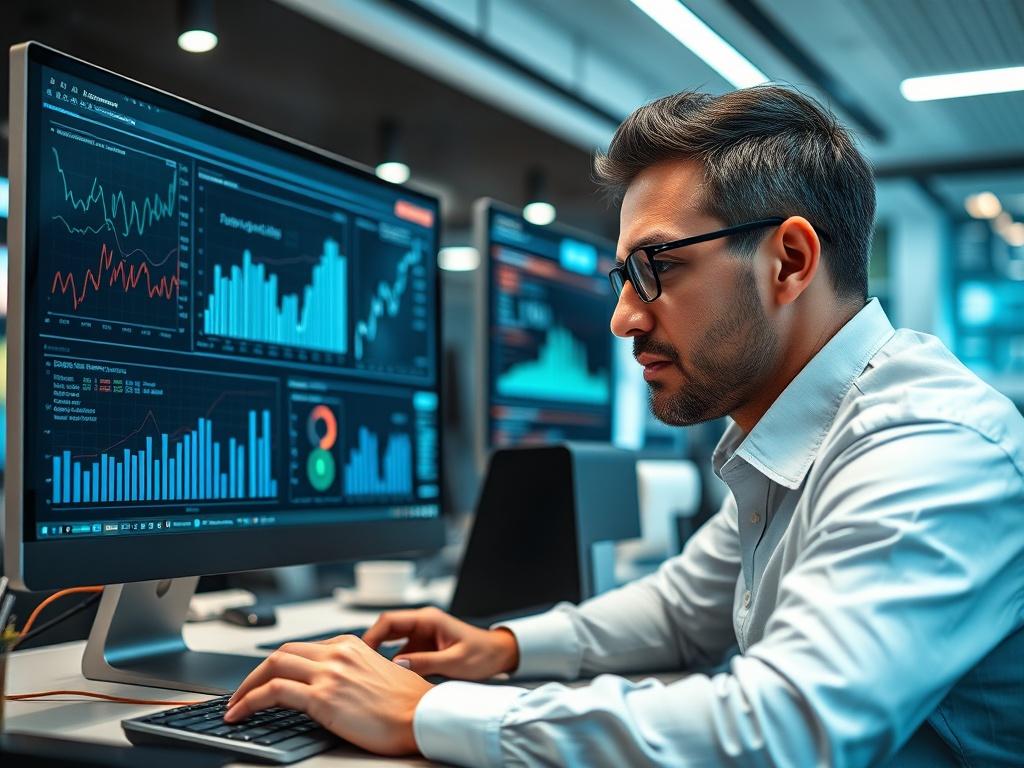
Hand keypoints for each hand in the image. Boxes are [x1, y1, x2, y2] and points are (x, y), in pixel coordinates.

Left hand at [224, 636, 432, 755]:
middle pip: (282, 652)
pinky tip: (239, 713)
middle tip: (243, 691)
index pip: (303, 649)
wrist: (424, 717)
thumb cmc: (410, 704)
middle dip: (256, 672)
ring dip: (246, 686)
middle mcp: (337, 653)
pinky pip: (272, 693)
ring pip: (272, 667)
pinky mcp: (322, 697)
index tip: (269, 681)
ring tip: (235, 705)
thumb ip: (354, 671)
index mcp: (350, 644)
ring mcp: (328, 673)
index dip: (280, 666)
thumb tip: (336, 687)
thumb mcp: (379, 674)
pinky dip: (249, 701)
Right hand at [362, 606, 519, 679]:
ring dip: (380, 655)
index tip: (361, 654)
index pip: (389, 620)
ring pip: (391, 641)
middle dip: (371, 645)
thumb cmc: (481, 654)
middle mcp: (421, 623)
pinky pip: (400, 652)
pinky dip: (391, 663)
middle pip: (386, 628)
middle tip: (360, 666)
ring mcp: (421, 635)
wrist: (498, 655)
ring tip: (370, 674)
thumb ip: (426, 662)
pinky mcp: (423, 647)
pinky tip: (387, 678)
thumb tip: (397, 665)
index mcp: (428, 619)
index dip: (372, 635)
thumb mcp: (455, 661)